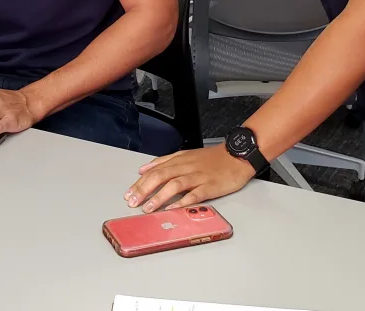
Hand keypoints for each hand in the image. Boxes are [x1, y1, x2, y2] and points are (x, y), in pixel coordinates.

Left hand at [124, 145, 256, 212]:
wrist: (236, 156)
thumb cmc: (211, 159)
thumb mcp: (185, 155)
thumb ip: (164, 161)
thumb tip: (143, 169)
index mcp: (179, 160)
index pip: (154, 171)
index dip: (139, 183)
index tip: (128, 193)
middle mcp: (186, 167)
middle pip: (160, 177)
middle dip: (144, 190)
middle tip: (132, 201)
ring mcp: (198, 177)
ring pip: (174, 185)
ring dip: (159, 197)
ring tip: (148, 208)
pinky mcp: (210, 186)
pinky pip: (194, 195)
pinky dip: (182, 201)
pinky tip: (173, 208)